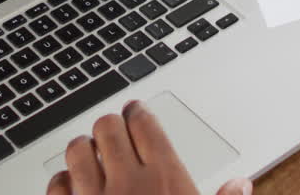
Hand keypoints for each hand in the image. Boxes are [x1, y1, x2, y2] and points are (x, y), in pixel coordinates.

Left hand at [47, 100, 251, 194]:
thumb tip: (241, 186)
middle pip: (108, 127)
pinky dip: (63, 180)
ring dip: (84, 148)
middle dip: (112, 127)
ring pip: (78, 148)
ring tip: (93, 153)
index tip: (136, 114)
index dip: (138, 113)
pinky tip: (74, 186)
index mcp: (165, 179)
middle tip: (116, 132)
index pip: (144, 123)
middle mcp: (126, 183)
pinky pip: (57, 183)